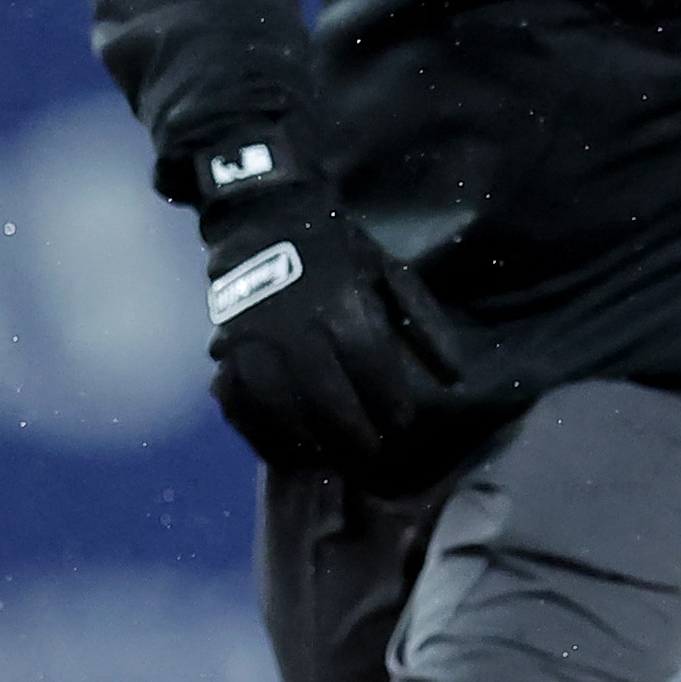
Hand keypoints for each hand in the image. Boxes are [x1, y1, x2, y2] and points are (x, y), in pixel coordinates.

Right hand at [198, 179, 465, 479]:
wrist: (265, 220)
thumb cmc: (338, 252)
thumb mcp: (390, 273)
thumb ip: (425, 325)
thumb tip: (456, 379)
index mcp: (342, 306)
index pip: (371, 368)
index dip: (389, 402)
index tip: (401, 423)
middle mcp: (295, 328)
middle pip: (327, 397)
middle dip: (353, 433)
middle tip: (371, 456)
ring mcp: (254, 342)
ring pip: (281, 407)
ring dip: (309, 442)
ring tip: (332, 461)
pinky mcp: (224, 351)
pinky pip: (239, 404)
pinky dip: (260, 434)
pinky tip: (285, 454)